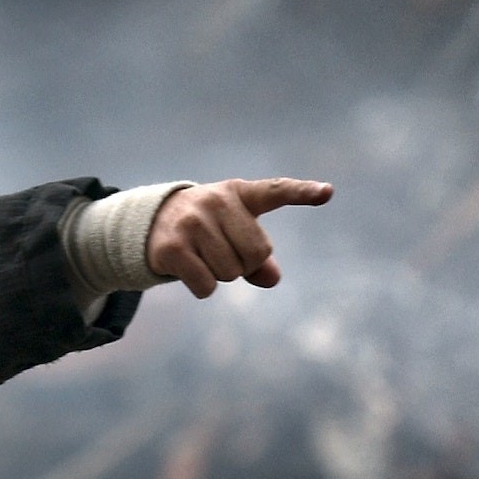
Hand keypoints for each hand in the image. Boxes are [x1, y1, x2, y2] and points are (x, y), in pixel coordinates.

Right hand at [147, 177, 333, 298]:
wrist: (150, 222)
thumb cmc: (207, 228)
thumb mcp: (234, 232)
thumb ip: (260, 257)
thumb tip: (273, 279)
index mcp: (239, 193)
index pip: (276, 191)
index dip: (303, 192)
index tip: (328, 192)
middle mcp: (216, 201)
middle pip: (257, 254)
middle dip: (245, 264)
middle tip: (223, 251)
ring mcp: (193, 222)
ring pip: (232, 272)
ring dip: (221, 275)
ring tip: (202, 255)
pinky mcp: (173, 247)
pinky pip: (208, 285)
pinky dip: (203, 287)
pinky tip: (189, 269)